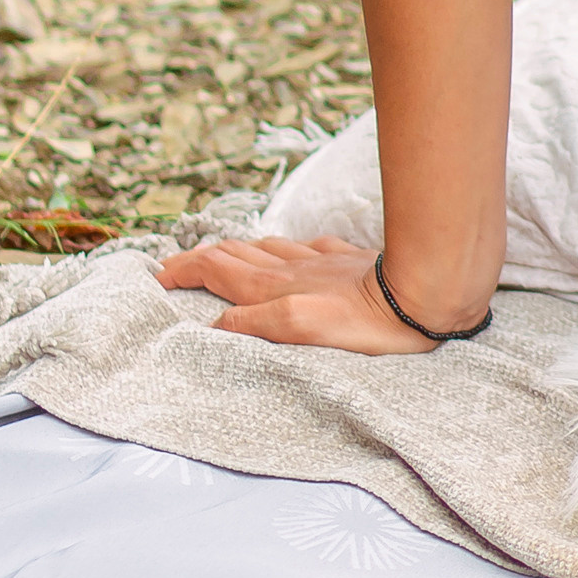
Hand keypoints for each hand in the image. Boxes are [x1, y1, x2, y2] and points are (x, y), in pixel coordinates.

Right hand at [157, 233, 456, 354]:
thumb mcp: (301, 330)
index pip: (215, 269)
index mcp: (272, 287)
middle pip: (233, 253)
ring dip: (236, 249)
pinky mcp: (348, 259)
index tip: (155, 275)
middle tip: (176, 265)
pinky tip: (292, 253)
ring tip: (221, 254)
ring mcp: (319, 260)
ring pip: (265, 247)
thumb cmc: (366, 322)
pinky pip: (304, 248)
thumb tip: (214, 324)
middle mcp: (290, 268)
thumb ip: (255, 326)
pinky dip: (283, 250)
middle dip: (200, 257)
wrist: (422, 292)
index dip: (182, 269)